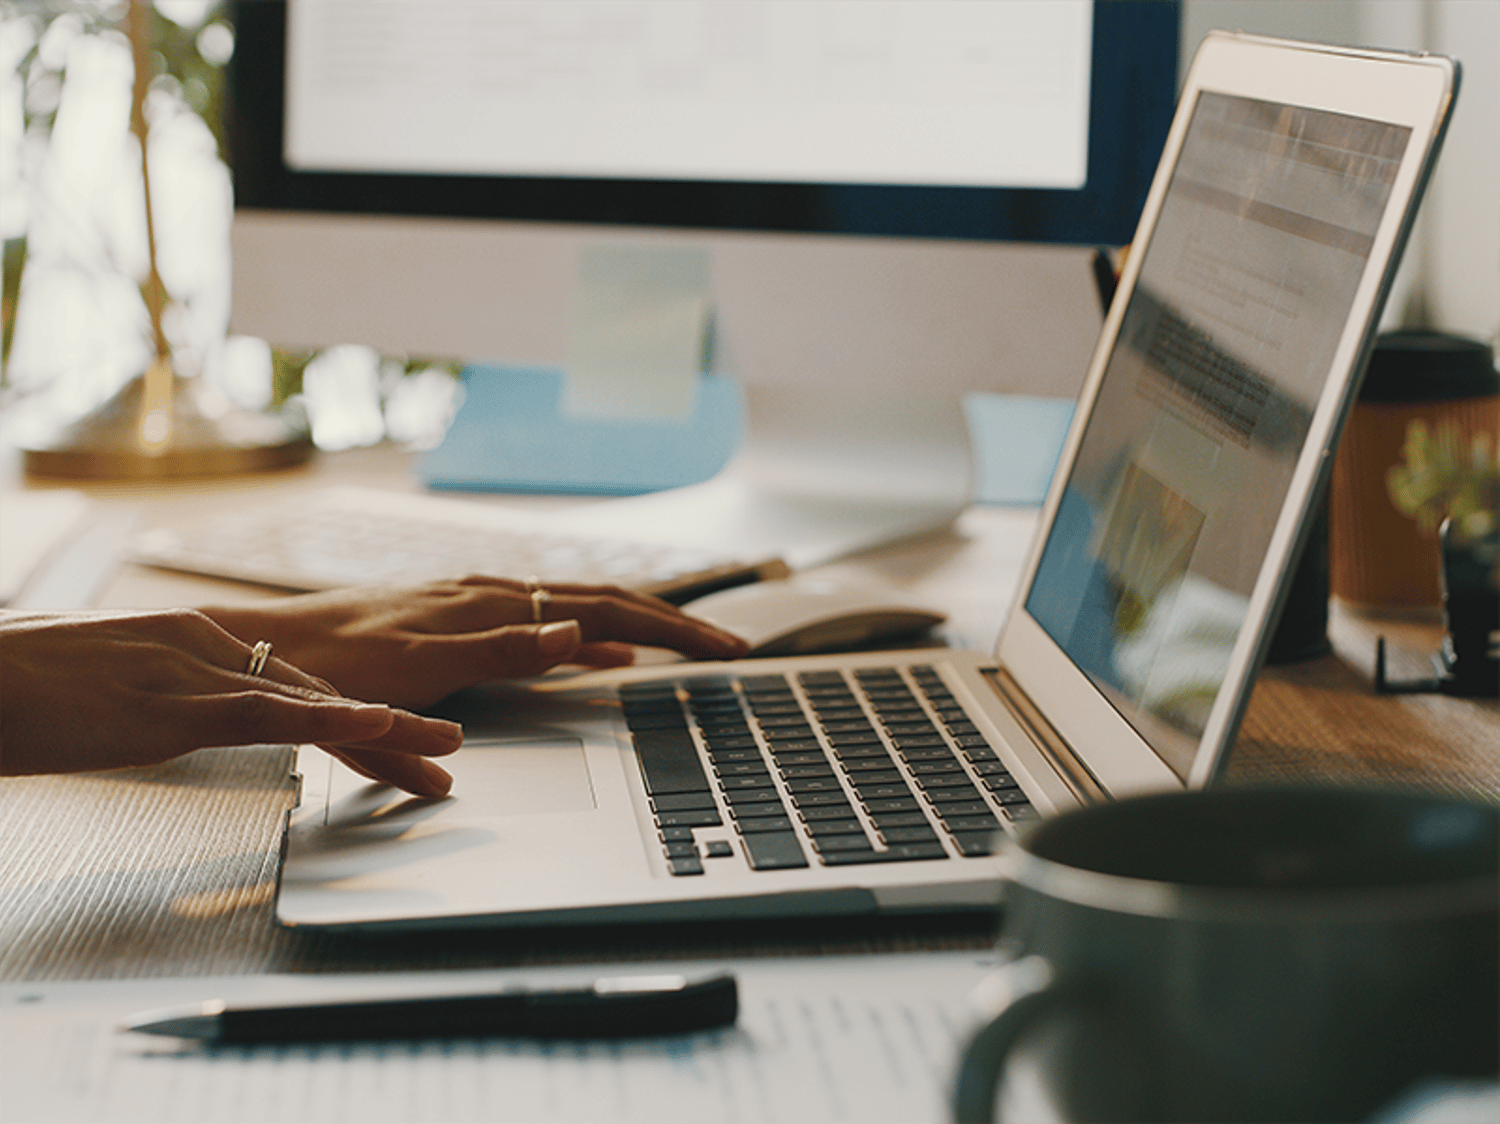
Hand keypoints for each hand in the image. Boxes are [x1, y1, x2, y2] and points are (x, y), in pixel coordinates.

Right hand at [0, 609, 460, 795]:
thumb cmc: (13, 687)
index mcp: (185, 642)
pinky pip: (267, 713)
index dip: (348, 710)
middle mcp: (201, 648)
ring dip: (389, 727)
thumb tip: (153, 716)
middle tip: (447, 747)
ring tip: (448, 748)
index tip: (396, 730)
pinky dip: (329, 718)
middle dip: (390, 723)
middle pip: (318, 690)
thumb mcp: (97, 693)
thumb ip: (144, 700)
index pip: (287, 680)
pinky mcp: (170, 705)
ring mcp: (190, 673)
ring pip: (314, 700)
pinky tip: (376, 722)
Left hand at [201, 576, 750, 711]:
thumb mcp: (424, 663)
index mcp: (498, 601)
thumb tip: (583, 634)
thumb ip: (506, 650)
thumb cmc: (340, 663)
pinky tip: (601, 654)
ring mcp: (483, 604)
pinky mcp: (466, 621)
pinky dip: (592, 638)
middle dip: (675, 624)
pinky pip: (549, 625)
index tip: (727, 651)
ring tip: (686, 645)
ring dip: (640, 626)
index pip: (612, 610)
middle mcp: (496, 593)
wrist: (274, 651)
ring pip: (582, 610)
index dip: (675, 630)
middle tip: (731, 648)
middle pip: (608, 602)